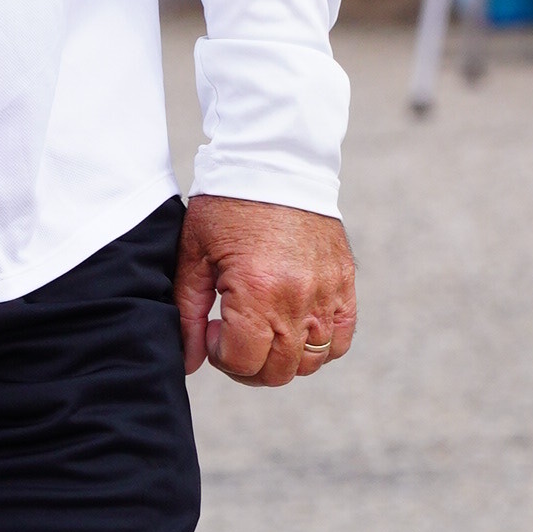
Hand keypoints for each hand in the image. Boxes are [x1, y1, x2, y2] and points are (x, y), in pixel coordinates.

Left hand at [175, 196, 356, 385]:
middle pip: (278, 371)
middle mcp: (298, 298)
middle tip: (233, 335)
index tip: (212, 329)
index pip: (243, 362)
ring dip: (283, 359)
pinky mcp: (345, 282)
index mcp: (258, 290)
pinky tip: (294, 326)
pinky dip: (319, 345)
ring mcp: (327, 292)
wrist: (275, 160)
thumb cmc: (227, 204)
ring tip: (263, 330)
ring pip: (311, 362)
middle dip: (248, 365)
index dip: (220, 357)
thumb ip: (187, 313)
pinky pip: (341, 337)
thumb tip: (191, 362)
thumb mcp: (193, 256)